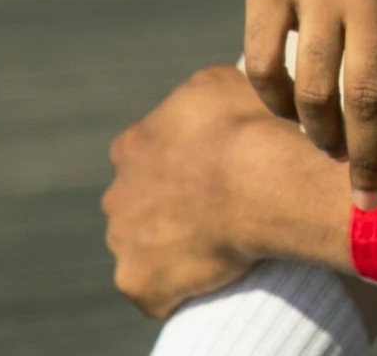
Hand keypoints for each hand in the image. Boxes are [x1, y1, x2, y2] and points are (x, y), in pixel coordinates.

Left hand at [104, 67, 349, 318]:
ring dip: (170, 250)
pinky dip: (177, 290)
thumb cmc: (249, 127)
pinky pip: (155, 293)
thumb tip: (199, 102)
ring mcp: (123, 242)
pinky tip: (209, 279)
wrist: (261, 180)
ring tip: (217, 247)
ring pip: (143, 250)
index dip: (177, 168)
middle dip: (166, 210)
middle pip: (138, 208)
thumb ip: (195, 96)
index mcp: (130, 147)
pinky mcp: (137, 282)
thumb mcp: (221, 83)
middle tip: (216, 211)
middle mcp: (116, 195)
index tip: (210, 173)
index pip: (143, 160)